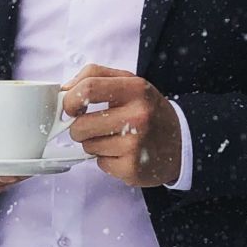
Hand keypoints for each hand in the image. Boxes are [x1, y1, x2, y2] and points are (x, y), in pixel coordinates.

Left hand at [63, 64, 182, 187]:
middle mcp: (138, 116)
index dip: (70, 99)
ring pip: (88, 146)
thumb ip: (95, 77)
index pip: (89, 89)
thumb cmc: (147, 109)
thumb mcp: (129, 82)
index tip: (70, 106)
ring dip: (93, 144)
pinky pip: (100, 164)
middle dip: (77, 128)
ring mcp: (136, 145)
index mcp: (135, 89)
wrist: (182, 143)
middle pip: (81, 125)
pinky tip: (123, 153)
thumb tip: (64, 90)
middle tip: (90, 127)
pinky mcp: (133, 169)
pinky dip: (106, 160)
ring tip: (114, 138)